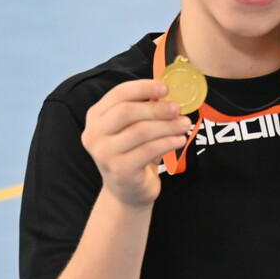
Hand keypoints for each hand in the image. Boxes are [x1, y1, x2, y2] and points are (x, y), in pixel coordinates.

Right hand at [80, 80, 192, 208]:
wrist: (127, 191)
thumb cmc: (133, 153)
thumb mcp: (134, 128)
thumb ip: (145, 110)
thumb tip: (170, 94)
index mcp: (96, 116)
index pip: (118, 94)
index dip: (143, 87)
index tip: (165, 88)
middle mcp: (94, 134)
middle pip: (127, 111)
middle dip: (156, 108)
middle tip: (178, 108)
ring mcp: (104, 153)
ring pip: (140, 131)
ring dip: (167, 126)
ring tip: (184, 124)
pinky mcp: (119, 170)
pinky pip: (149, 150)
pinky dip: (168, 143)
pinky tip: (180, 140)